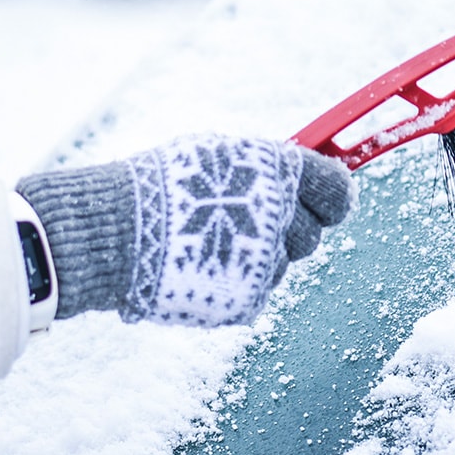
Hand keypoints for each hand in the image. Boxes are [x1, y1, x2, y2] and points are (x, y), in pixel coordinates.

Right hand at [17, 136, 354, 327]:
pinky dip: (231, 284)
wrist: (116, 229)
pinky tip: (200, 266)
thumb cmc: (163, 184)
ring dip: (253, 259)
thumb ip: (265, 169)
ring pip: (277, 267)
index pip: (338, 191)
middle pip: (310, 236)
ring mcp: (265, 262)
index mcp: (278, 172)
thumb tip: (299, 178)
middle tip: (245, 225)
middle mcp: (280, 217)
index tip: (323, 206)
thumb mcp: (219, 155)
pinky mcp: (247, 299)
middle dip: (285, 233)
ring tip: (205, 243)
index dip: (331, 200)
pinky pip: (253, 293)